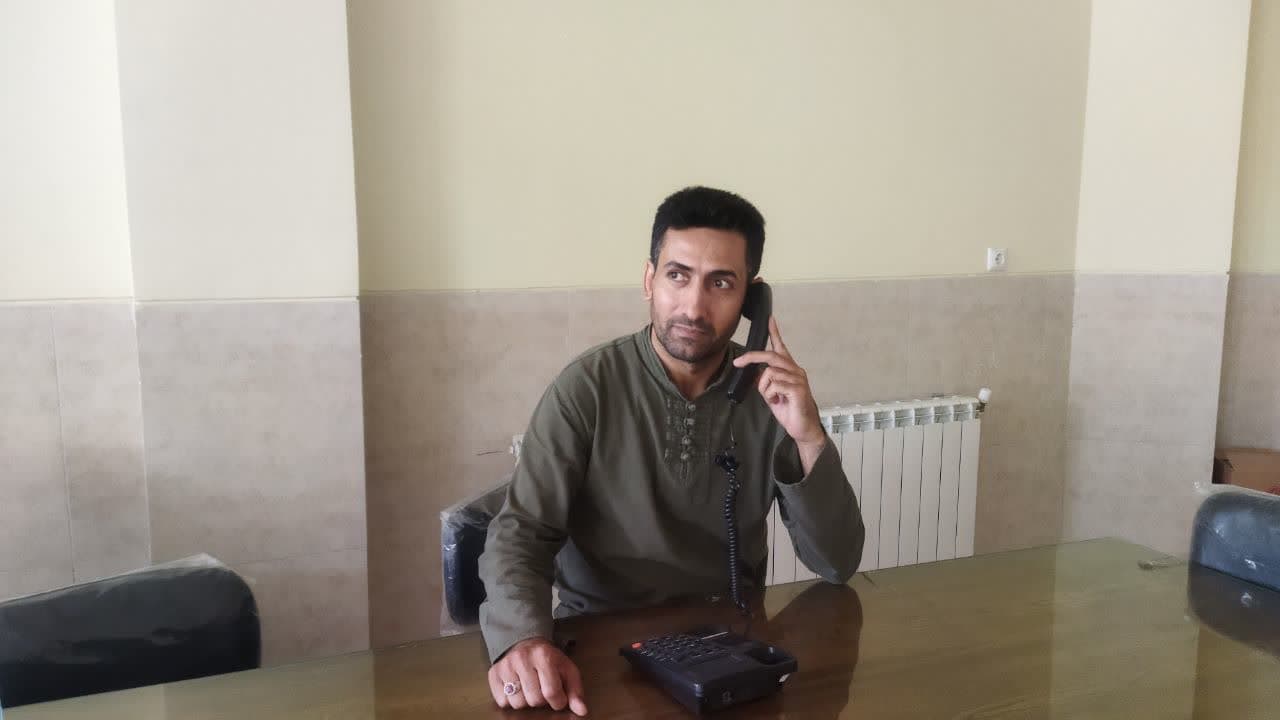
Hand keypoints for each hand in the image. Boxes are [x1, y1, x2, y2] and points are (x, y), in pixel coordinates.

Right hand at [487, 637, 587, 715]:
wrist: (525, 642)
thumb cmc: (549, 659)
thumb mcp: (567, 670)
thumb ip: (575, 691)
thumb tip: (581, 711)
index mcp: (544, 657)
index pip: (551, 692)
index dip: (558, 701)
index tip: (558, 698)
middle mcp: (523, 659)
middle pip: (534, 700)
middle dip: (542, 700)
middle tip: (542, 689)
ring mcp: (506, 666)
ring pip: (517, 703)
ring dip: (526, 701)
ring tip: (529, 688)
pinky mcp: (493, 674)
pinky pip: (502, 701)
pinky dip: (511, 700)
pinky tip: (517, 688)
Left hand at [732, 316, 827, 466]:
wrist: (803, 428)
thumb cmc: (790, 410)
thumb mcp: (771, 394)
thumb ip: (764, 382)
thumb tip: (753, 373)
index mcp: (789, 369)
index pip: (781, 347)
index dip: (775, 333)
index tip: (770, 319)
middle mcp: (795, 370)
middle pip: (771, 356)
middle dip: (752, 357)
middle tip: (738, 363)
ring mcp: (798, 379)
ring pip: (770, 373)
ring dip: (764, 388)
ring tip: (773, 398)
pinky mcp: (798, 389)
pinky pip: (775, 385)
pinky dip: (770, 395)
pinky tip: (778, 401)